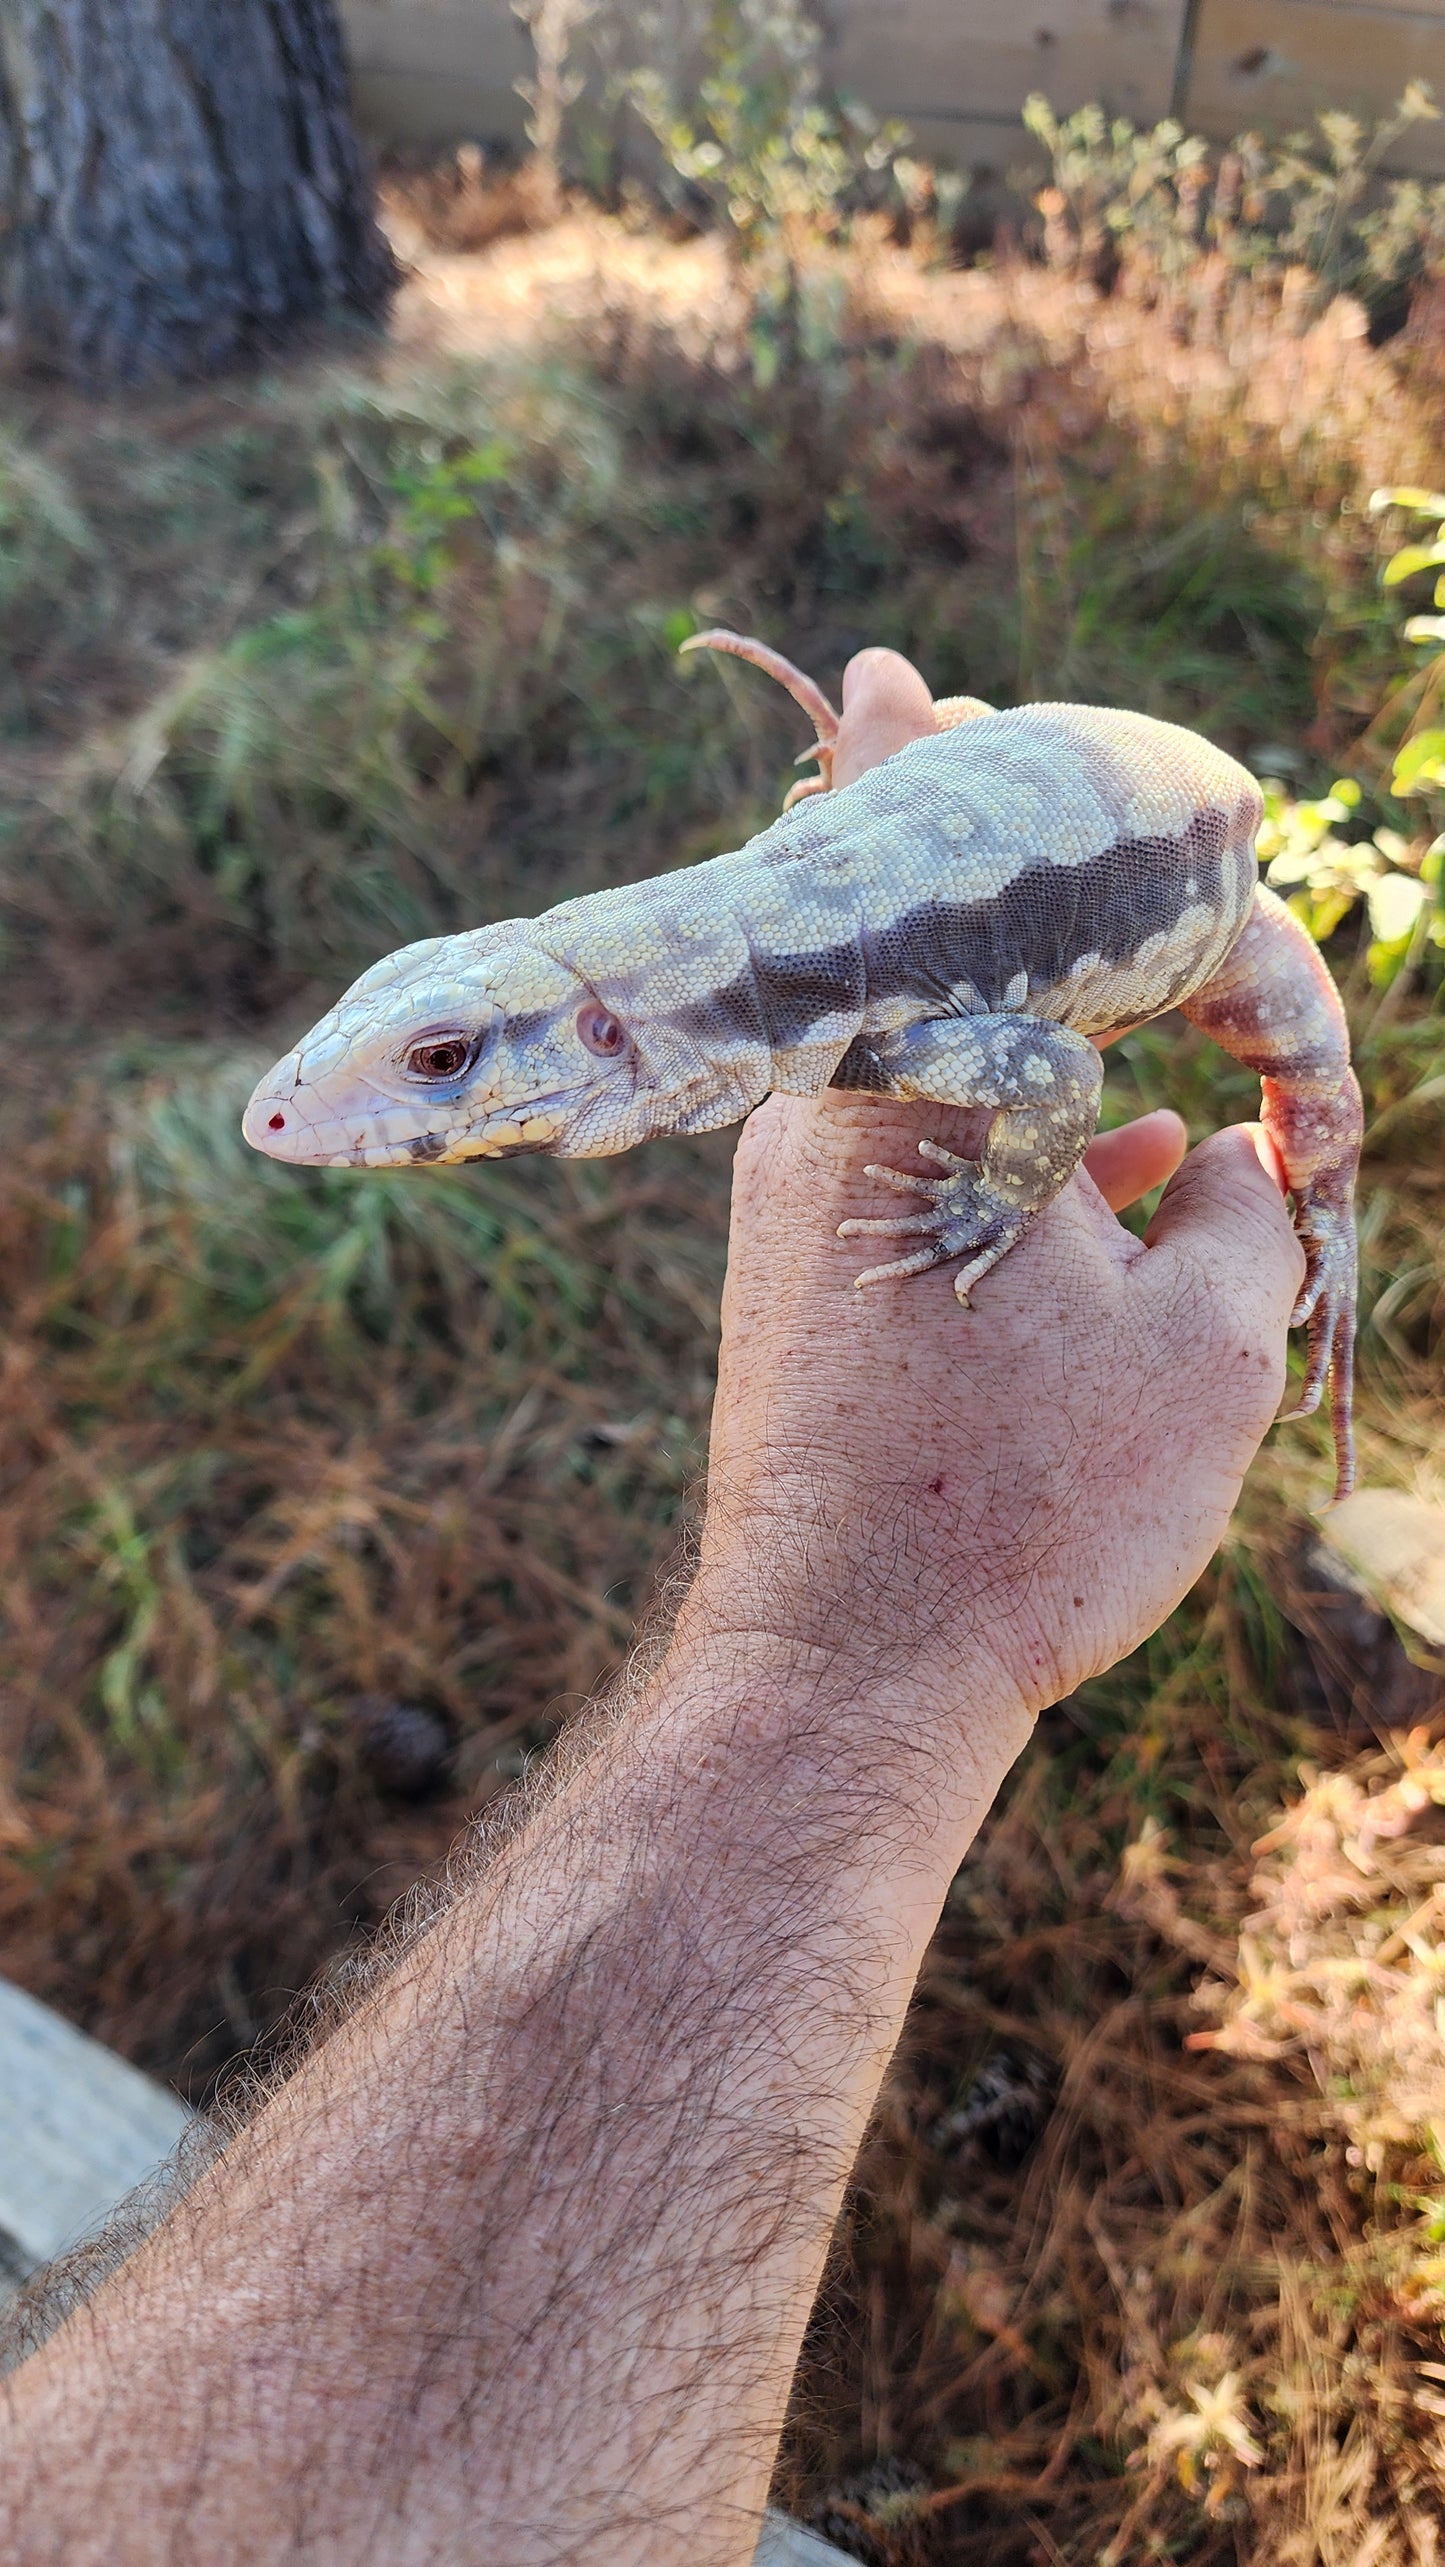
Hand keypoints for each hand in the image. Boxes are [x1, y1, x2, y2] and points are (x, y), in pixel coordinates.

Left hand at [686, 649, 1304, 1736]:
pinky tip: (1123, 1170)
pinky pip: (919, 1163)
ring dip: (1040, 1055)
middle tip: (1028, 825)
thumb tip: (1222, 1158)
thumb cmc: (1029, 1506)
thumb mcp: (1204, 1349)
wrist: (849, 1674)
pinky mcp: (804, 1288)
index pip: (934, 879)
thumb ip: (1242, 1210)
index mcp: (923, 1093)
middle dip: (1002, 906)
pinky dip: (1017, 1149)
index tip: (897, 677)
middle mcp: (834, 1126)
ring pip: (936, 1076)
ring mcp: (803, 1208)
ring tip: (1145, 1054)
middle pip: (923, 964)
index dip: (921, 765)